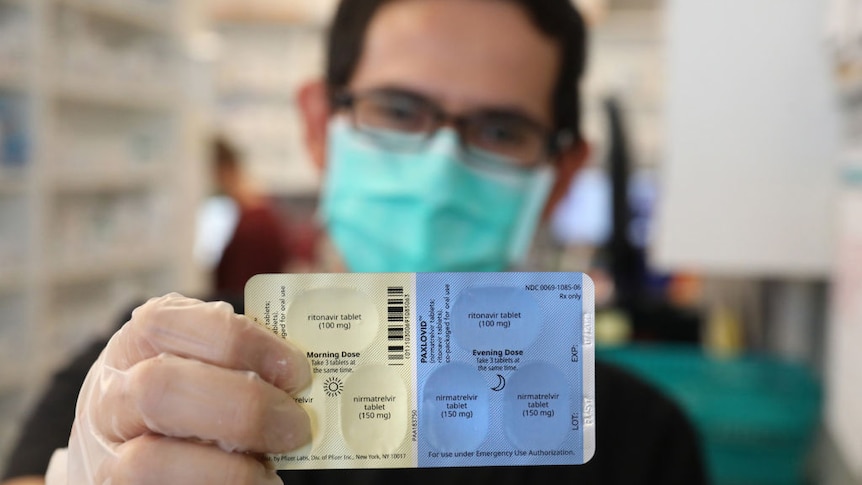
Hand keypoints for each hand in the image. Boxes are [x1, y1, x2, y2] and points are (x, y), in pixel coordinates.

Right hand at [64, 294, 310, 484]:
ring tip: (271, 471)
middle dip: (242, 407)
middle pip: (160, 389)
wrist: (133, 454)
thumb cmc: (191, 396)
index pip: (171, 324)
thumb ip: (245, 360)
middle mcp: (110, 395)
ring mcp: (106, 455)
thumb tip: (313, 373)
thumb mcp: (206, 362)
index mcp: (137, 343)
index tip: (296, 370)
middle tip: (297, 426)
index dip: (241, 343)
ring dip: (226, 470)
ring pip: (148, 462)